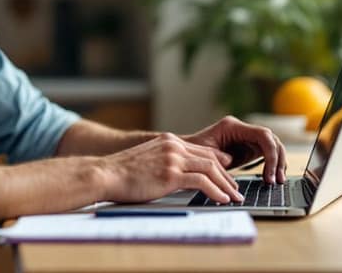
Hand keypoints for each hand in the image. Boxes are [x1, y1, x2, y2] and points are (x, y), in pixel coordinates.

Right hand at [96, 133, 243, 204]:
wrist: (105, 173)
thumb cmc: (123, 173)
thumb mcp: (149, 160)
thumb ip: (167, 162)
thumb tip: (181, 178)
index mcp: (169, 140)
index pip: (203, 151)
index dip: (219, 165)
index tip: (228, 178)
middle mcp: (173, 145)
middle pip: (211, 159)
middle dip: (227, 177)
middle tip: (236, 190)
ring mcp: (172, 158)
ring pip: (210, 169)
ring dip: (226, 186)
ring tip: (234, 197)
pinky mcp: (170, 173)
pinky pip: (201, 181)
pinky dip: (215, 191)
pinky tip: (222, 199)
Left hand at [182, 116, 287, 183]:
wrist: (184, 154)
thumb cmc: (191, 153)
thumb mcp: (207, 157)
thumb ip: (222, 160)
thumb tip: (236, 165)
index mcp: (233, 126)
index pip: (263, 135)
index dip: (271, 155)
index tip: (269, 175)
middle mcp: (242, 129)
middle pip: (272, 140)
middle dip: (278, 160)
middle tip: (276, 181)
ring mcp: (247, 137)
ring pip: (272, 146)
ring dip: (278, 163)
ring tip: (276, 182)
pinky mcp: (248, 147)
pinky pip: (266, 153)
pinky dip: (271, 165)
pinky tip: (271, 179)